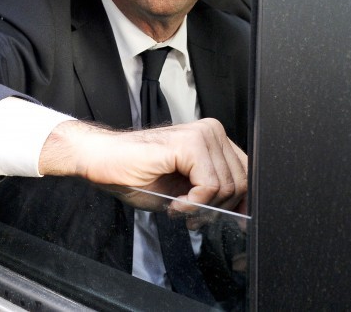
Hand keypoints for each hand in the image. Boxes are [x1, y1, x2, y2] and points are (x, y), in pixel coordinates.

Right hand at [38, 118, 246, 213]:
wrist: (103, 161)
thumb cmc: (135, 173)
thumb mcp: (184, 188)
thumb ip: (214, 192)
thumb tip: (243, 212)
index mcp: (212, 138)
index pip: (247, 173)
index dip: (239, 202)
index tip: (221, 218)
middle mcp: (210, 131)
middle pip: (241, 182)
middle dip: (217, 208)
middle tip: (189, 213)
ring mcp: (201, 134)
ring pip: (227, 186)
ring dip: (200, 207)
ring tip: (176, 205)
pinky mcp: (188, 144)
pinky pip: (209, 185)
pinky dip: (192, 203)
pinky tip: (173, 202)